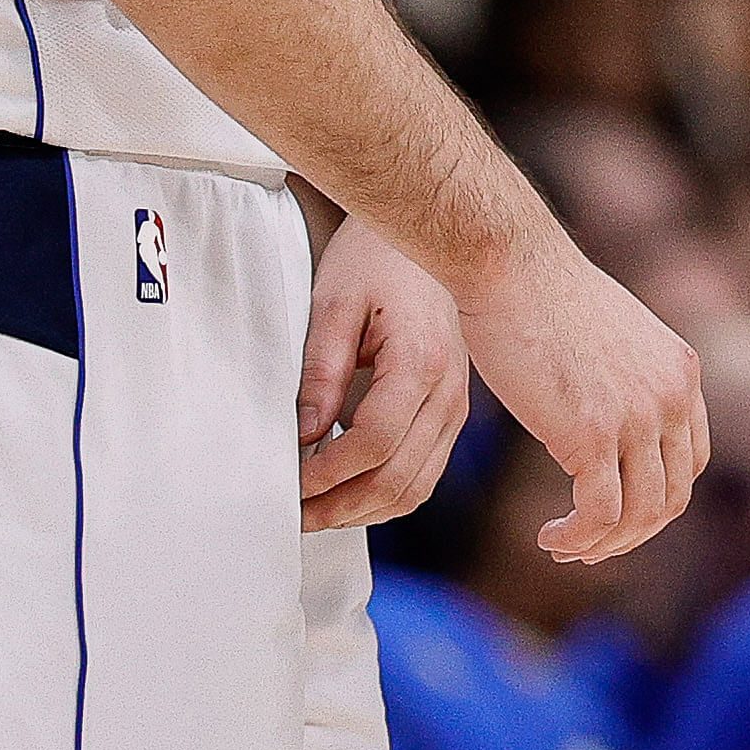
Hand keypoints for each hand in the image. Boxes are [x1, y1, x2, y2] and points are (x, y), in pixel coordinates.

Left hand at [298, 216, 468, 533]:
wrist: (433, 234)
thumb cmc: (380, 259)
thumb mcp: (334, 305)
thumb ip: (322, 373)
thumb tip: (305, 436)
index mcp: (422, 361)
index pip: (376, 442)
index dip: (329, 474)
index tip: (292, 483)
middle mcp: (449, 390)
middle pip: (399, 478)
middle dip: (342, 507)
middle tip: (295, 514)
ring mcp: (457, 404)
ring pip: (417, 487)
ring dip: (364, 511)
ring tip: (318, 512)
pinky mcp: (452, 409)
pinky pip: (425, 473)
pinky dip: (387, 494)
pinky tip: (350, 492)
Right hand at [457, 233, 709, 564]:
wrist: (513, 267)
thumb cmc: (543, 294)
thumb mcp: (611, 335)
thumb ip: (624, 376)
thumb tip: (604, 408)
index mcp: (681, 372)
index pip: (690, 461)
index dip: (654, 498)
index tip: (613, 512)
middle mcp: (671, 397)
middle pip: (670, 497)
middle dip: (630, 534)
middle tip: (585, 544)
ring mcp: (637, 417)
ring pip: (638, 515)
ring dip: (602, 544)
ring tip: (563, 546)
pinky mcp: (592, 434)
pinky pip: (600, 513)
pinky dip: (578, 537)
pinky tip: (550, 536)